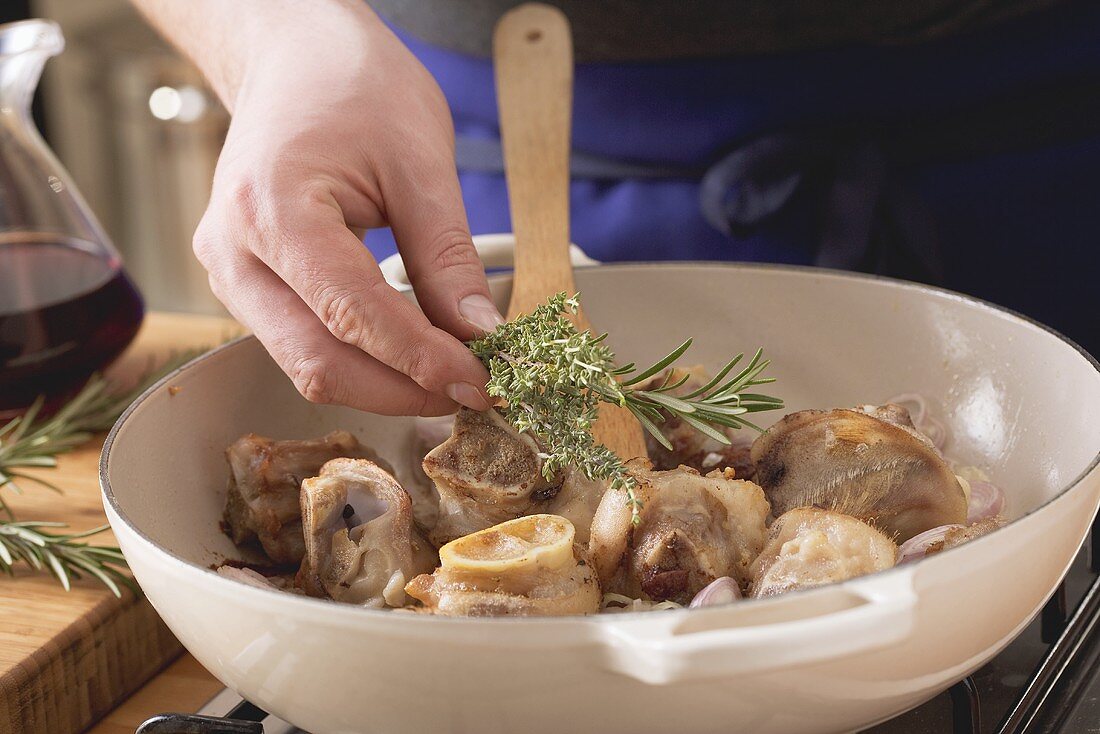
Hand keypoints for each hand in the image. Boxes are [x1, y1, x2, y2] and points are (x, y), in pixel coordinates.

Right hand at [190, 3, 500, 415]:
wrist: (293, 55)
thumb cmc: (352, 85)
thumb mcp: (420, 161)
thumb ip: (447, 256)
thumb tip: (479, 334)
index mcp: (272, 211)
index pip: (352, 316)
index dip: (421, 361)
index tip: (480, 381)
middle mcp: (232, 253)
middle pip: (317, 362)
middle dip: (401, 389)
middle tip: (471, 389)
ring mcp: (229, 273)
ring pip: (306, 364)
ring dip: (381, 383)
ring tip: (448, 373)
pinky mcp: (245, 283)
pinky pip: (302, 343)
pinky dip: (360, 360)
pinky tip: (409, 353)